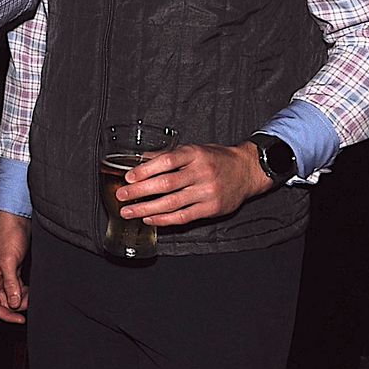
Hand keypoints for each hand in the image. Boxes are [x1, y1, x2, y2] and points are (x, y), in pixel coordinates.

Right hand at [0, 210, 31, 322]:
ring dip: (22, 298)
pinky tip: (33, 289)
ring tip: (33, 295)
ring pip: (12, 295)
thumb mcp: (9, 261)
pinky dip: (25, 290)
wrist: (15, 218)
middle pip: (3, 302)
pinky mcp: (13, 269)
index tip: (20, 319)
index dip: (6, 315)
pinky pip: (18, 287)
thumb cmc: (7, 234)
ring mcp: (4, 273)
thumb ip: (10, 283)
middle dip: (17, 306)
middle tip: (30, 302)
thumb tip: (14, 303)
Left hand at [115, 142, 272, 227]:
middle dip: (140, 191)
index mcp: (195, 154)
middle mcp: (201, 173)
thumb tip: (140, 160)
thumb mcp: (194, 149)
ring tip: (129, 211)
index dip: (145, 169)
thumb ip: (169, 155)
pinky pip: (183, 217)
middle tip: (121, 195)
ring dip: (146, 209)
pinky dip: (164, 219)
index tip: (128, 176)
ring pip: (172, 203)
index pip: (166, 161)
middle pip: (166, 184)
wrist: (248, 170)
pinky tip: (149, 219)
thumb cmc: (217, 158)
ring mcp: (207, 192)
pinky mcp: (212, 208)